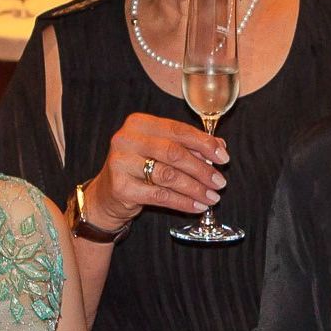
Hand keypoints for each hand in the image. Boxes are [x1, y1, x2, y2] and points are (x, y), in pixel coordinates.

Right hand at [79, 111, 226, 230]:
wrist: (106, 195)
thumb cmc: (138, 168)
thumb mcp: (161, 151)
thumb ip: (188, 145)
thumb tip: (220, 146)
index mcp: (139, 123)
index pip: (178, 130)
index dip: (204, 144)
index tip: (223, 157)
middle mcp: (126, 139)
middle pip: (174, 153)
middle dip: (202, 169)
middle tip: (220, 182)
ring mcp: (121, 163)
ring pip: (168, 176)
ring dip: (195, 188)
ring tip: (212, 197)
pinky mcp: (121, 187)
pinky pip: (160, 196)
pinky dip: (183, 202)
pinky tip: (197, 206)